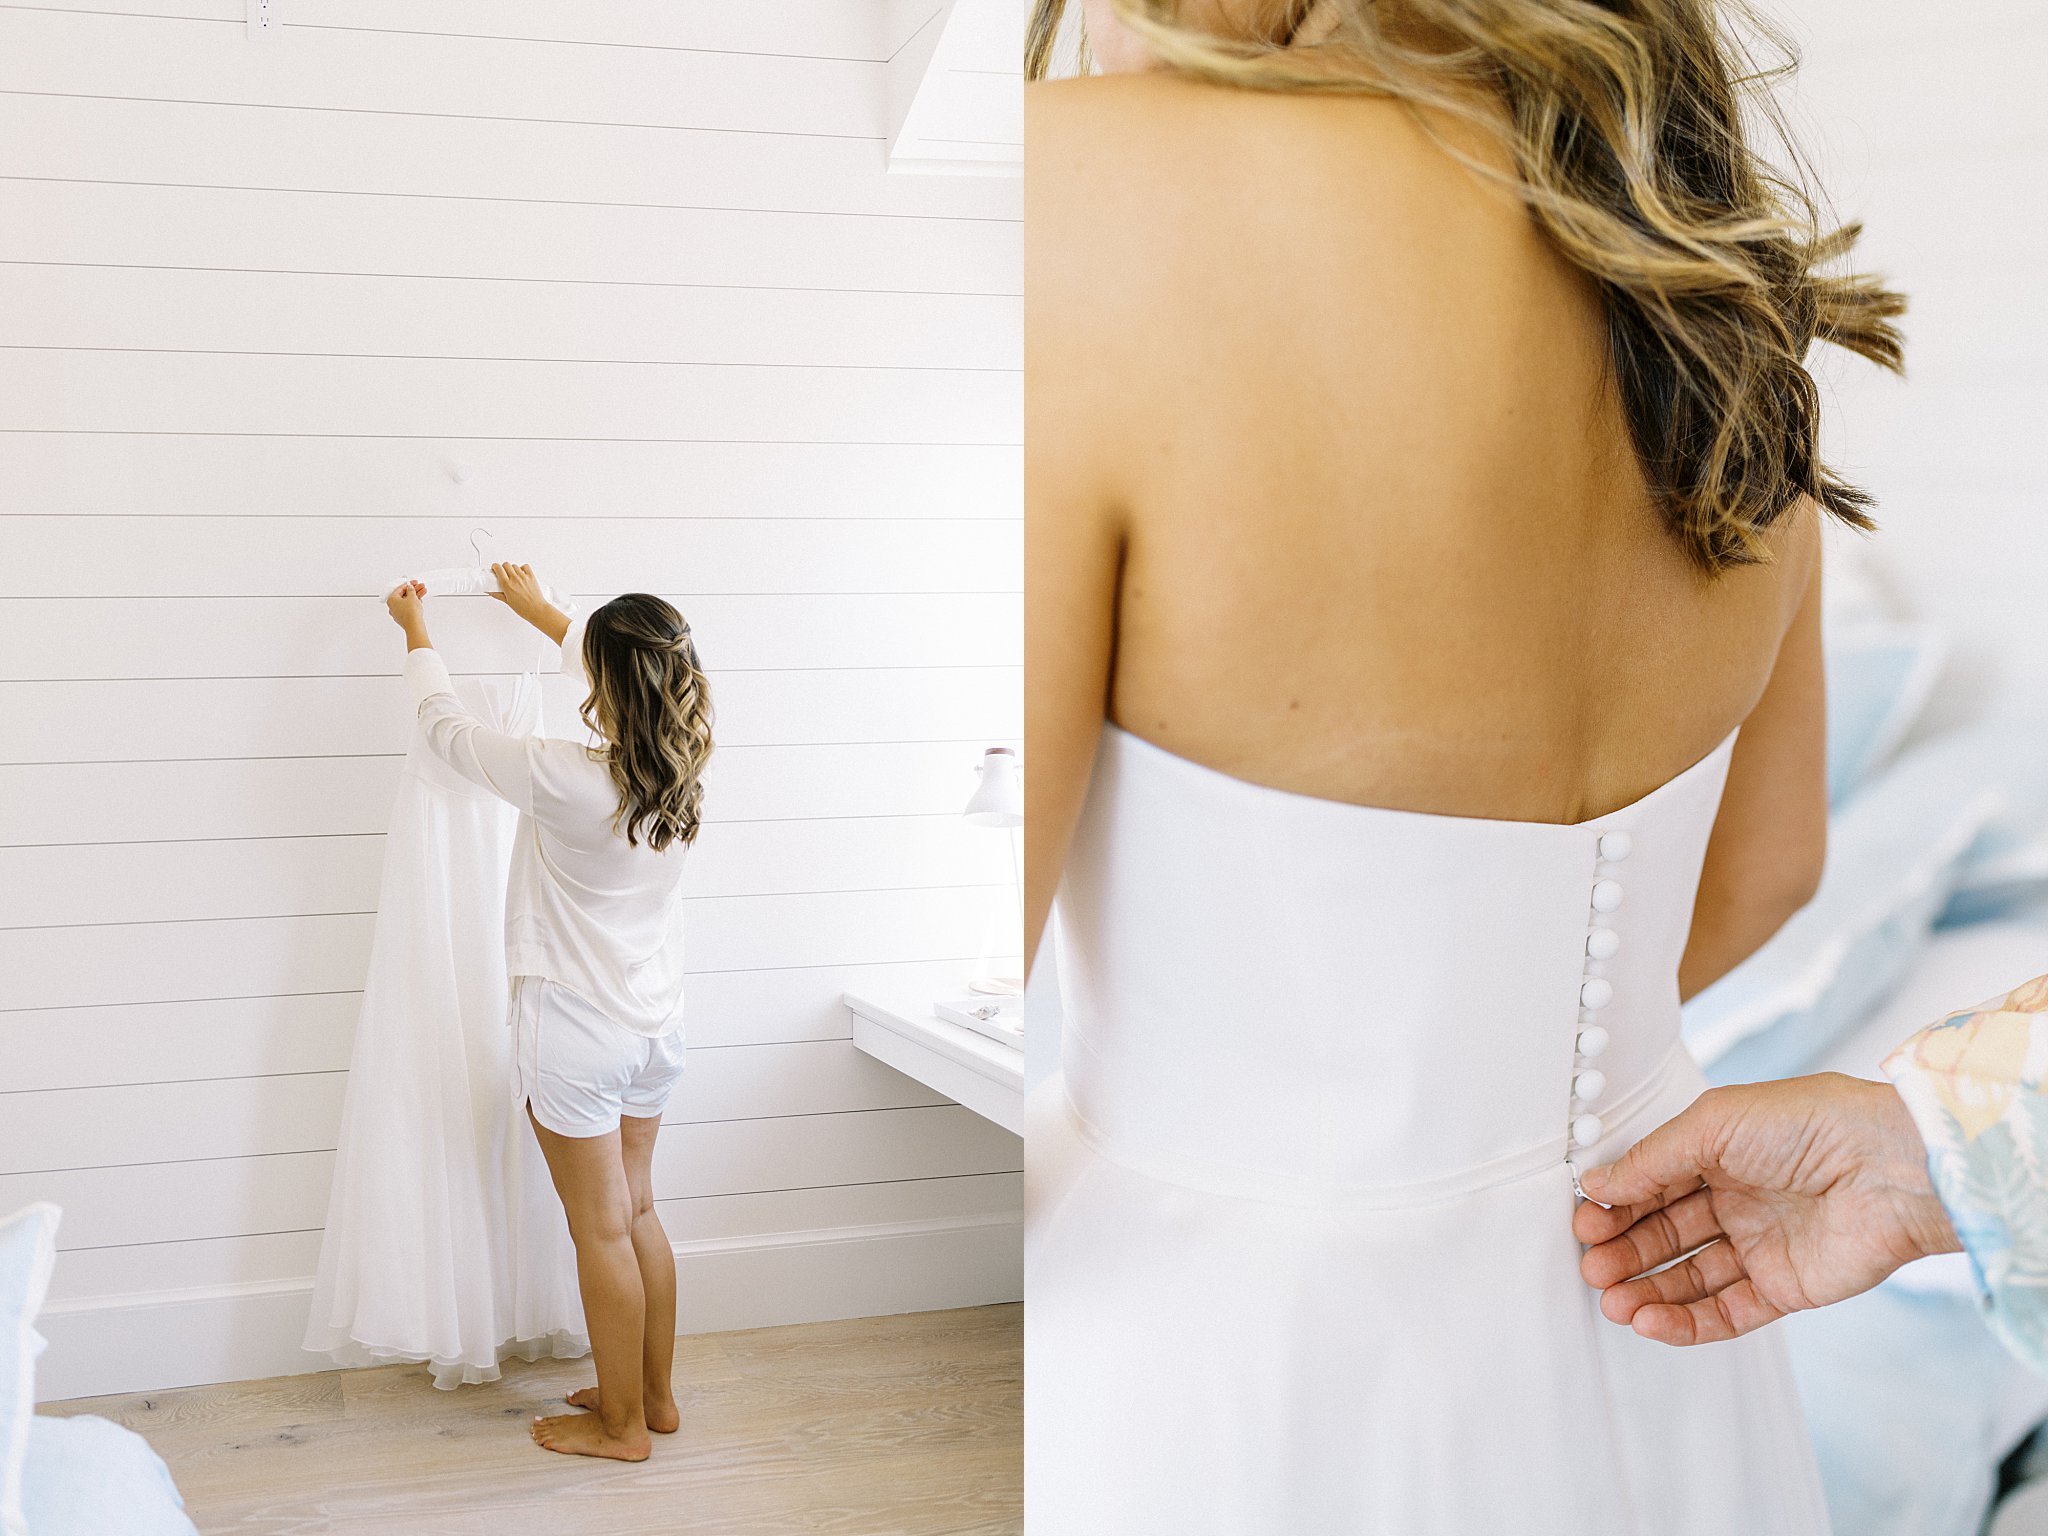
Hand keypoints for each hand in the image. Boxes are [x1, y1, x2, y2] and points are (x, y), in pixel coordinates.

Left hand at [386, 580, 426, 628]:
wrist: (414, 625)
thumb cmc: (410, 613)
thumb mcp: (412, 596)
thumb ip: (411, 590)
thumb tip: (410, 588)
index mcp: (391, 600)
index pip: (399, 589)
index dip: (408, 584)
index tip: (413, 582)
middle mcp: (392, 607)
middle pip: (404, 595)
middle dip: (413, 590)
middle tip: (420, 587)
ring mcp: (398, 613)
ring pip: (407, 602)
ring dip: (415, 596)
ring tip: (423, 592)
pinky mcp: (403, 618)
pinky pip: (408, 608)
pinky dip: (414, 603)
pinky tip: (420, 600)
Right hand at [488, 562, 546, 621]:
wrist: (537, 610)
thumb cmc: (523, 608)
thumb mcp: (507, 602)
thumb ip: (497, 594)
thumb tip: (490, 591)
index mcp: (507, 585)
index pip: (498, 569)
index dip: (495, 567)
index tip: (494, 568)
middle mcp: (515, 579)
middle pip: (506, 565)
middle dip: (503, 567)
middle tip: (503, 573)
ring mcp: (524, 577)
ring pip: (515, 566)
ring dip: (512, 569)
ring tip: (513, 575)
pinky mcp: (532, 577)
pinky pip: (525, 566)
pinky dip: (522, 568)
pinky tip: (521, 573)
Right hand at [1574, 1074, 1961, 1345]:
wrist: (1892, 1170)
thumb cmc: (1813, 1125)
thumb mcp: (1714, 1123)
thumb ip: (1652, 1159)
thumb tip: (1598, 1183)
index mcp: (1719, 1151)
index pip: (1652, 1184)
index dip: (1616, 1205)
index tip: (1584, 1222)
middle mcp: (1738, 1198)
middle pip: (1664, 1234)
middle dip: (1624, 1252)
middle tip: (1592, 1267)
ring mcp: (1760, 1245)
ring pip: (1689, 1277)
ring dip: (1646, 1291)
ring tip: (1613, 1302)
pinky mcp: (1785, 1289)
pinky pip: (1726, 1311)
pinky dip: (1685, 1320)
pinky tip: (1651, 1319)